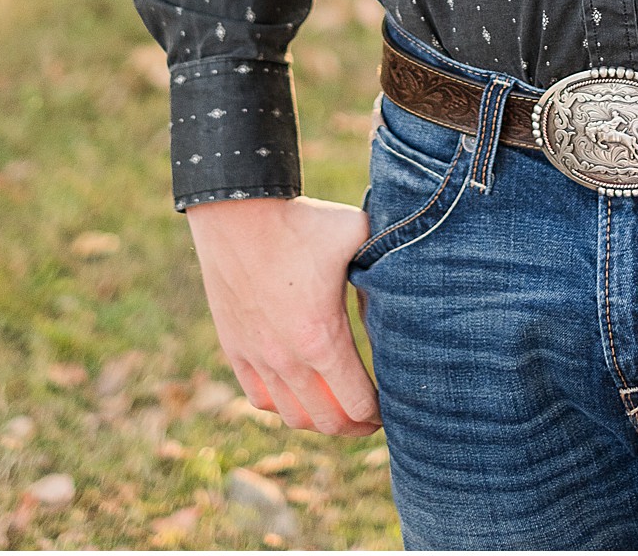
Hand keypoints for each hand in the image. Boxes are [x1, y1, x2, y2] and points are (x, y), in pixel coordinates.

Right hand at [185, 194, 380, 435]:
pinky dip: (281, 405)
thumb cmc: (302, 222)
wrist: (240, 212)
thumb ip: (382, 259)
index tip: (392, 408)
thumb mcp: (357, 233)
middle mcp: (289, 360)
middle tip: (369, 418)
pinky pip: (260, 398)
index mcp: (324, 340)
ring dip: (319, 420)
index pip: (358, 405)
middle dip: (354, 426)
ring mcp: (259, 358)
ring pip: (292, 416)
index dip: (378, 414)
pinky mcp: (236, 349)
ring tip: (336, 409)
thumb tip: (401, 274)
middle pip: (327, 422)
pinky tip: (296, 393)